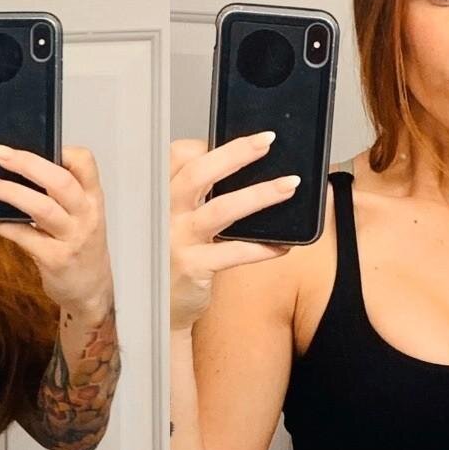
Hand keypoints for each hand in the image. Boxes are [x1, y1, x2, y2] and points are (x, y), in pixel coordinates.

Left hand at [0, 145, 112, 319]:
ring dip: (10, 192)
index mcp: (92, 199)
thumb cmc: (82, 249)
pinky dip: (2, 225)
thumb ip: (60, 195)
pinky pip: (24, 237)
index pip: (85, 163)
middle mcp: (86, 216)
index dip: (63, 149)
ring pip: (42, 208)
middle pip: (60, 181)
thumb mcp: (81, 217)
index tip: (37, 142)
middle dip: (27, 163)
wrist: (91, 291)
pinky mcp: (55, 259)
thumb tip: (17, 169)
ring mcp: (72, 239)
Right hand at [171, 133, 299, 331]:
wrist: (159, 307)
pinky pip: (233, 252)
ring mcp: (176, 240)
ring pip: (221, 209)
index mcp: (160, 197)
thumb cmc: (173, 260)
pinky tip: (283, 245)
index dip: (206, 145)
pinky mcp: (192, 267)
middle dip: (236, 153)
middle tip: (268, 142)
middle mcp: (163, 214)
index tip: (238, 142)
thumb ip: (196, 198)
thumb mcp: (175, 222)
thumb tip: (240, 171)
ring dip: (260, 195)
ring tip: (289, 186)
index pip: (177, 157)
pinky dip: (262, 248)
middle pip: (198, 174)